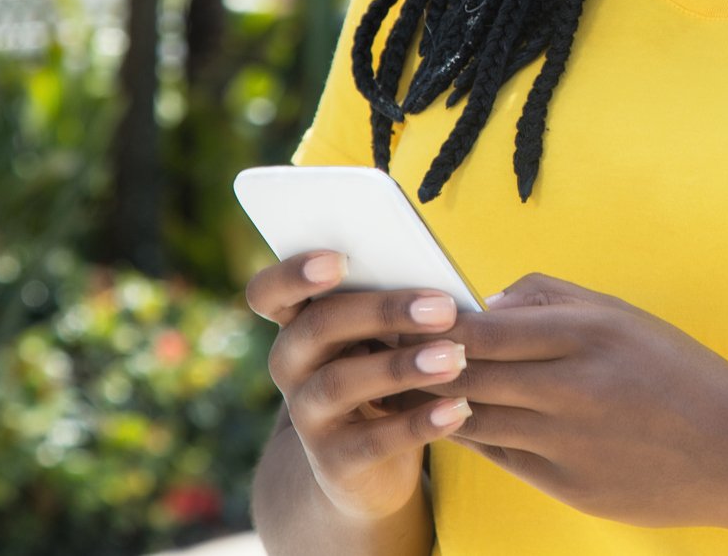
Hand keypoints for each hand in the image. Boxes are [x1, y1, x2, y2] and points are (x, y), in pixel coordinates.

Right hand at [245, 250, 474, 521]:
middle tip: (443, 307)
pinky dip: (419, 423)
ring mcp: (307, 415)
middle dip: (383, 311)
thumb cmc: (382, 371)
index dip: (293, 273)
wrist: (361, 466)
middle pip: (320, 326)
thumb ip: (392, 305)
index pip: (268, 292)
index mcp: (298, 321)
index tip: (339, 260)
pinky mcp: (334, 461)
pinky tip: (459, 408)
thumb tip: (447, 284)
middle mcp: (291, 365)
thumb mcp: (378, 337)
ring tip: (455, 358)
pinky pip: (373, 441)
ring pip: (342, 383)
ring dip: (401, 368)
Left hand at [420, 273, 727, 529]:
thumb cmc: (679, 373)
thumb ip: (553, 299)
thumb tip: (486, 302)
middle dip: (418, 365)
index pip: (480, 328)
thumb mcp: (625, 317)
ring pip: (473, 418)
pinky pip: (499, 455)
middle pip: (465, 375)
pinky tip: (453, 421)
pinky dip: (472, 435)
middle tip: (383, 355)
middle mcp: (573, 386)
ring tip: (402, 388)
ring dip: (433, 403)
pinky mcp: (567, 485)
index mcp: (589, 332)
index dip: (431, 326)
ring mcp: (568, 441)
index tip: (404, 319)